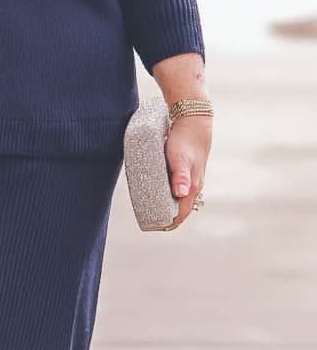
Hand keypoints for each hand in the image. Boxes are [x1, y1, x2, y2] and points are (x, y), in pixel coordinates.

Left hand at [163, 114, 211, 230]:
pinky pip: (181, 189)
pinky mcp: (189, 171)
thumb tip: (181, 194)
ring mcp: (192, 178)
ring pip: (183, 199)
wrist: (194, 121)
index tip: (158, 228)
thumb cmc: (184, 140)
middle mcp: (194, 185)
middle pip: (183, 209)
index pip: (182, 213)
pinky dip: (173, 196)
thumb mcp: (179, 158)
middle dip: (171, 219)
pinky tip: (164, 194)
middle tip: (155, 224)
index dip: (171, 223)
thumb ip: (180, 176)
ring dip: (172, 208)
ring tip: (157, 213)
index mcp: (192, 186)